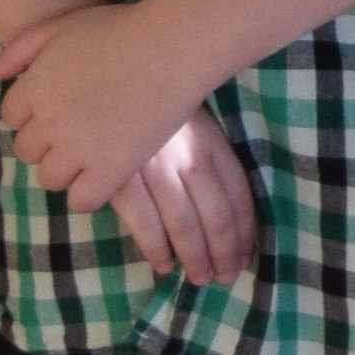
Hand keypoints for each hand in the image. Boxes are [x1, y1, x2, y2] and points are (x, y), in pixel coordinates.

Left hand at [0, 0, 225, 215]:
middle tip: (77, 132)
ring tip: (89, 156)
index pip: (12, 117)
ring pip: (49, 178)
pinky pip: (82, 200)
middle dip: (45, 143)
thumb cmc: (119, 29)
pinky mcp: (111, 168)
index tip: (60, 109)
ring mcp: (79, 148)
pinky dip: (87, 193)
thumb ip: (18, 50)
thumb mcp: (61, 27)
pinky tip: (103, 178)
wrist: (170, 46)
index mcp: (33, 88)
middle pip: (26, 150)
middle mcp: (48, 122)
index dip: (33, 114)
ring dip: (64, 170)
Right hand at [111, 110, 263, 289]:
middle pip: (215, 215)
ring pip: (184, 224)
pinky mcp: (121, 176)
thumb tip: (232, 213)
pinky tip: (163, 265)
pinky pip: (143, 222)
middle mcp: (187, 157)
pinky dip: (156, 248)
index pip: (238, 195)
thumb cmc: (152, 102)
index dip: (244, 231)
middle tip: (225, 277)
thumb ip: (211, 158)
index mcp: (211, 143)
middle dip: (224, 252)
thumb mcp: (192, 122)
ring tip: (201, 278)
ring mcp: (154, 167)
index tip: (245, 256)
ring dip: (195, 257)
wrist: (109, 76)